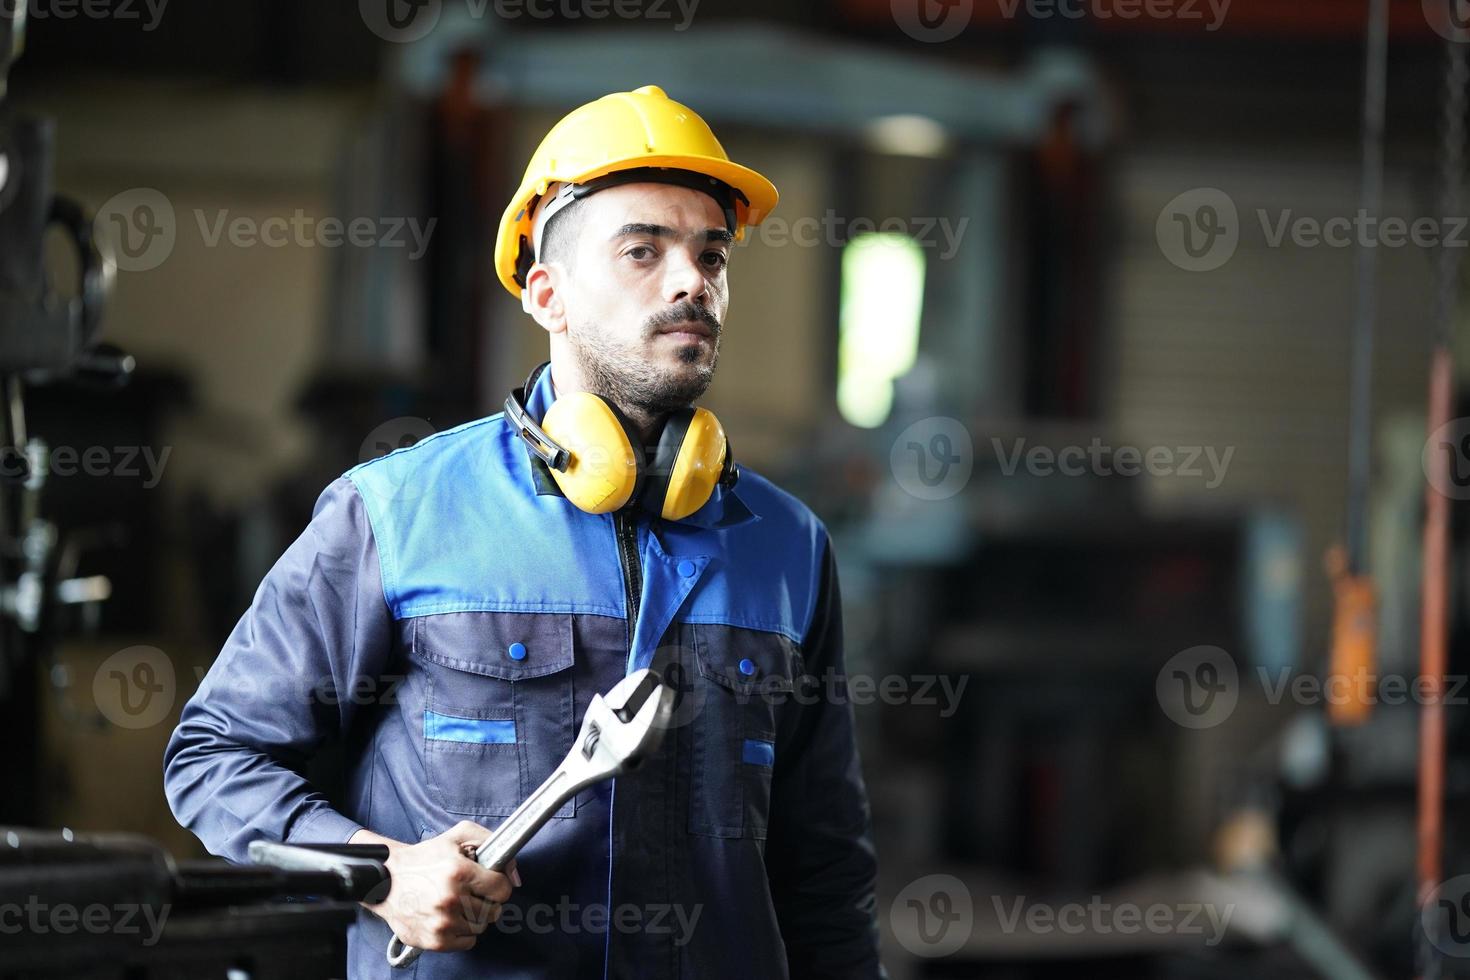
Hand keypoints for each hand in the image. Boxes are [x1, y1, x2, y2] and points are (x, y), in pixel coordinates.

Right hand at [353, 822, 520, 952]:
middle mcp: (451, 899)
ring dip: (474, 916)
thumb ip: (491, 843)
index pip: (502, 889)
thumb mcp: (458, 836)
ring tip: (458, 903)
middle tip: (471, 892)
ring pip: (481, 926)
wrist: (385, 880)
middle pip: (494, 910)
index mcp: (458, 872)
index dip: (498, 884)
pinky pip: (468, 942)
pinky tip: (450, 917)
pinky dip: (463, 932)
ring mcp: (442, 922)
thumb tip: (514, 873)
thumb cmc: (424, 858)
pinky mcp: (435, 941)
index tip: (490, 882)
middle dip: (486, 900)